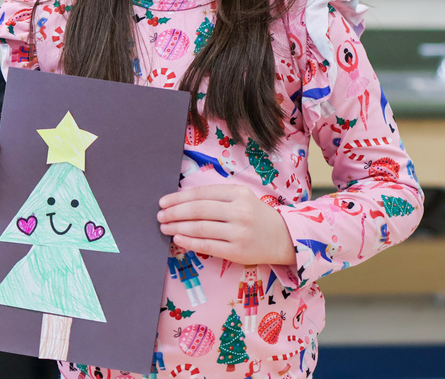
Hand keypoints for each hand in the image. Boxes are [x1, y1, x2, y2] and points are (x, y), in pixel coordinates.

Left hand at [157, 185, 295, 265]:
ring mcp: (238, 232)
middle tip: (160, 215)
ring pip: (200, 228)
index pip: (202, 193)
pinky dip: (189, 242)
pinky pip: (207, 246)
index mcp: (239, 193)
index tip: (164, 201)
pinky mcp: (237, 251)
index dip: (179, 197)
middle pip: (198, 210)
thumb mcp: (242, 198)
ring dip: (177, 227)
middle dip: (174, 212)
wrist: (284, 238)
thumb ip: (217, 198)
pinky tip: (178, 239)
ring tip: (165, 227)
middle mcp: (239, 211)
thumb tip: (182, 201)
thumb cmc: (257, 216)